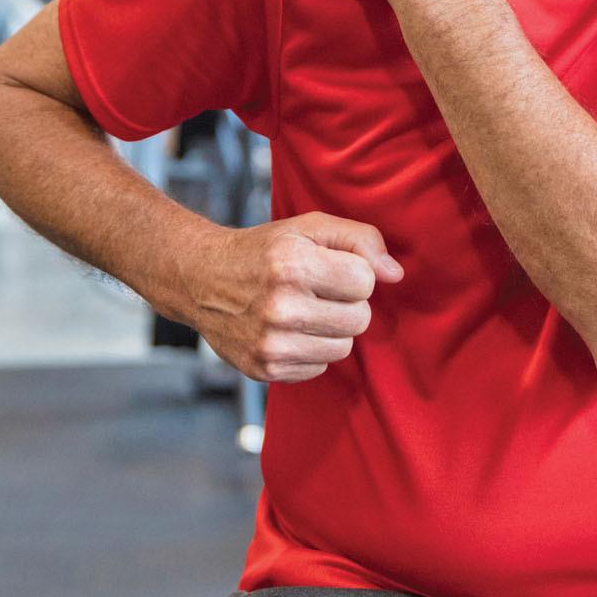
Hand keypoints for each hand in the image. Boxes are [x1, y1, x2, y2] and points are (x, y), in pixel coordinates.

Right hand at [187, 213, 403, 382]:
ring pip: (343, 347)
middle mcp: (280, 306)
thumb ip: (359, 239)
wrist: (201, 280)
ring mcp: (271, 342)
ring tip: (304, 310)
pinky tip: (289, 331)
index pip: (365, 281)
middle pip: (359, 319)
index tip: (328, 267)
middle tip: (316, 290)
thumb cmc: (263, 251)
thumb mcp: (308, 227)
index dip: (353, 273)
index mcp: (292, 263)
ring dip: (332, 329)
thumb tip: (395, 274)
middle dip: (346, 303)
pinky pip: (319, 367)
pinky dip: (311, 350)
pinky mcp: (265, 369)